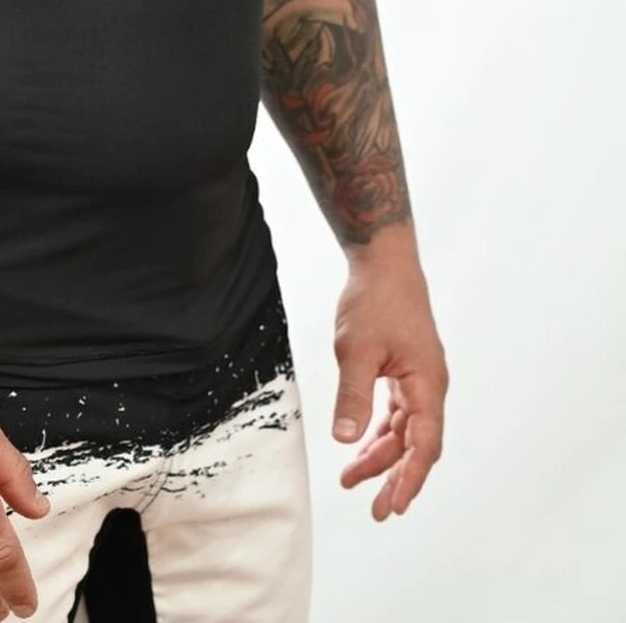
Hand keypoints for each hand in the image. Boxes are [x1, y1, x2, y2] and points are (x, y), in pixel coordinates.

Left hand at [331, 257, 448, 520]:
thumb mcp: (356, 350)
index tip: (392, 505)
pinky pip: (396, 413)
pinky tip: (360, 447)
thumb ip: (352, 395)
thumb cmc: (375, 302)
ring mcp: (418, 380)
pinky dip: (380, 432)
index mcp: (427, 385)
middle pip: (416, 445)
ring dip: (381, 456)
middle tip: (375, 510)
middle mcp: (429, 387)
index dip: (409, 479)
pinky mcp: (405, 371)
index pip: (424, 445)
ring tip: (351, 480)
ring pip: (404, 431)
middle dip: (395, 478)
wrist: (384, 264)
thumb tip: (346, 440)